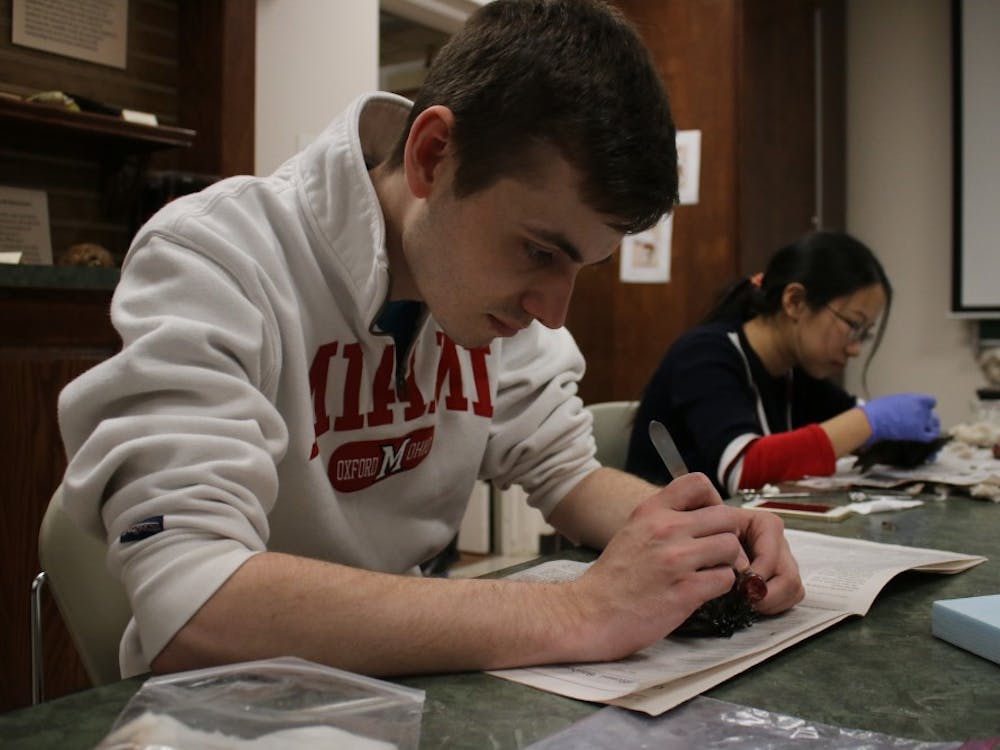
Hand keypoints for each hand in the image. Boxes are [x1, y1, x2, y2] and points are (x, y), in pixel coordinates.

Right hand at [569, 474, 801, 660]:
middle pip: (726, 517)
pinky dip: (721, 587)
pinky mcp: (685, 590)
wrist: (589, 613)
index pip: (698, 483)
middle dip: (728, 535)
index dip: (713, 501)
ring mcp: (676, 559)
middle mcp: (665, 529)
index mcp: (651, 511)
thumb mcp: (632, 532)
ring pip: (731, 547)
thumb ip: (663, 521)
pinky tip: (704, 592)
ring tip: (711, 574)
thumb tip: (699, 519)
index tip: (708, 521)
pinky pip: (726, 579)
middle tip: (717, 553)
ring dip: (728, 563)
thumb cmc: (612, 578)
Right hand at [860, 392, 939, 442]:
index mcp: (915, 399)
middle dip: (926, 417)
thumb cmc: (878, 409)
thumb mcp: (894, 400)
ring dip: (930, 426)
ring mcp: (921, 422)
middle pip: (931, 414)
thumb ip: (905, 403)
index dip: (927, 405)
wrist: (873, 420)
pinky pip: (931, 435)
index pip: (931, 401)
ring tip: (927, 428)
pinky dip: (931, 435)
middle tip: (919, 420)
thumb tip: (906, 408)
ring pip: (932, 424)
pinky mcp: (917, 433)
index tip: (924, 408)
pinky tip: (929, 435)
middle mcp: (921, 410)